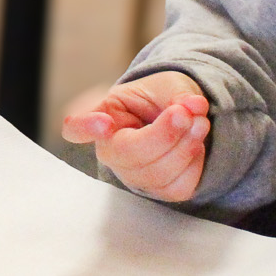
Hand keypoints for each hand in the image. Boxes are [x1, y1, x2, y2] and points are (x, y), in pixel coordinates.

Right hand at [61, 71, 210, 200]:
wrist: (180, 117)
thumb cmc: (162, 98)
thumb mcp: (169, 85)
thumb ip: (179, 95)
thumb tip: (193, 106)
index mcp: (104, 115)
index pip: (76, 127)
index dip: (84, 128)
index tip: (103, 123)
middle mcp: (110, 150)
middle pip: (129, 153)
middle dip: (166, 134)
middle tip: (188, 112)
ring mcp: (131, 174)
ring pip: (158, 174)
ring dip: (186, 147)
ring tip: (199, 122)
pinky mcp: (156, 191)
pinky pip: (178, 187)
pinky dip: (194, 164)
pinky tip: (194, 145)